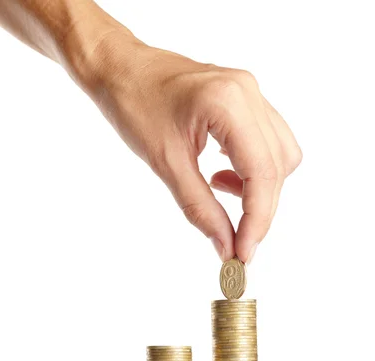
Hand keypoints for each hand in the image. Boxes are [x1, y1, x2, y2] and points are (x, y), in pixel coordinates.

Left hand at [73, 32, 301, 261]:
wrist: (118, 69)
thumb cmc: (133, 107)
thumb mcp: (165, 164)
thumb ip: (199, 207)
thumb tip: (225, 246)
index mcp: (229, 104)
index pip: (262, 172)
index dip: (257, 219)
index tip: (244, 253)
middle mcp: (249, 93)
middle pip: (277, 166)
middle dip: (259, 210)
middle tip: (235, 243)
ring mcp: (249, 92)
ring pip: (279, 154)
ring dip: (257, 188)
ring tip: (219, 194)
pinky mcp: (242, 98)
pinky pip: (265, 140)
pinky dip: (250, 167)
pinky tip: (220, 175)